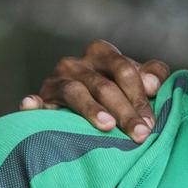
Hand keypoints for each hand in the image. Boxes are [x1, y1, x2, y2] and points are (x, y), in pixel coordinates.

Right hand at [19, 40, 171, 143]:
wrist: (81, 107)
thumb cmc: (118, 92)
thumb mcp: (137, 82)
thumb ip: (152, 77)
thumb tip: (153, 85)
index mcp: (102, 53)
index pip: (124, 70)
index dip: (139, 96)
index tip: (150, 123)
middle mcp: (77, 63)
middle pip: (104, 85)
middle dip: (125, 111)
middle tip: (139, 134)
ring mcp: (56, 80)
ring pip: (75, 92)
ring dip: (92, 110)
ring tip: (107, 126)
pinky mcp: (40, 98)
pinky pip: (37, 101)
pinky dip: (34, 103)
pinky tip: (34, 106)